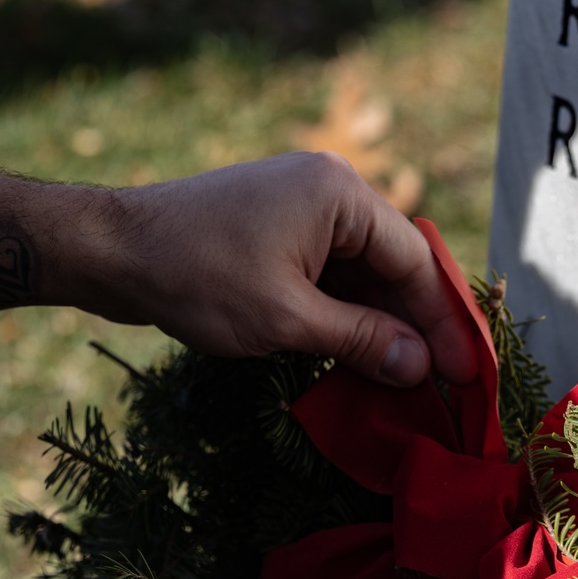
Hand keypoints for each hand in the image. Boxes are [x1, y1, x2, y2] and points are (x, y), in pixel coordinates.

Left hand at [101, 153, 477, 384]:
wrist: (114, 252)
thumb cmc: (198, 276)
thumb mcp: (288, 319)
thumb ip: (361, 341)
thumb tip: (419, 368)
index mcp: (339, 194)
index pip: (416, 261)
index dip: (442, 322)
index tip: (463, 373)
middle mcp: (328, 191)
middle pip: (394, 266)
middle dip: (416, 327)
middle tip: (442, 387)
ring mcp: (301, 211)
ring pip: (363, 276)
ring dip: (382, 327)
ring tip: (405, 383)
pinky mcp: (277, 234)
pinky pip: (331, 277)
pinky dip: (347, 317)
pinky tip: (361, 360)